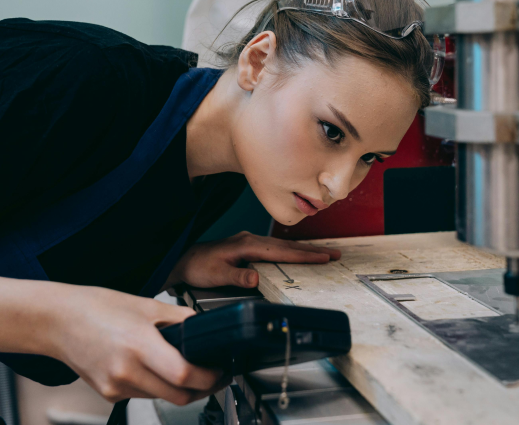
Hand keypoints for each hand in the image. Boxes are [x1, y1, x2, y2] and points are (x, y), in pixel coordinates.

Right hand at [52, 285, 230, 404]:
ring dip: (179, 389)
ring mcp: (115, 387)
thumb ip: (180, 318)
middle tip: (214, 376)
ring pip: (162, 398)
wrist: (58, 321)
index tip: (221, 371)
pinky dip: (156, 387)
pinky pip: (143, 396)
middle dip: (202, 389)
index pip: (184, 375)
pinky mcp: (108, 395)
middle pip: (178, 395)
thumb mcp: (146, 305)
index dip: (209, 377)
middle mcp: (126, 371)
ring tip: (187, 370)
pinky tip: (155, 369)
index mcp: (139, 345)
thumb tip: (204, 327)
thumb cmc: (96, 308)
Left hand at [169, 231, 340, 288]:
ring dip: (304, 249)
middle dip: (313, 250)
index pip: (282, 251)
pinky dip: (292, 250)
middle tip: (335, 254)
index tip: (323, 258)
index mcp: (247, 245)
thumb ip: (237, 276)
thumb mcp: (216, 275)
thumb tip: (256, 278)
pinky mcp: (249, 246)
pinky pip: (276, 247)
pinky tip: (299, 254)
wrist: (184, 259)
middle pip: (288, 245)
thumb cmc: (198, 267)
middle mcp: (251, 239)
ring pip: (283, 245)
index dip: (304, 255)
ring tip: (324, 254)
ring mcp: (251, 241)